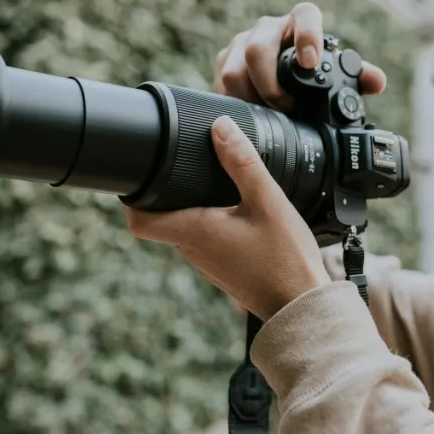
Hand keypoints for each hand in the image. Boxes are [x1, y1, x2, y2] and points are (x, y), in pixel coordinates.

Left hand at [124, 116, 331, 320]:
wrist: (302, 306)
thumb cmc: (286, 260)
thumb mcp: (267, 201)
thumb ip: (243, 162)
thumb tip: (221, 128)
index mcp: (194, 232)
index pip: (138, 220)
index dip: (130, 196)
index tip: (138, 173)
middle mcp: (193, 250)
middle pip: (163, 218)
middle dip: (166, 191)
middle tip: (180, 163)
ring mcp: (207, 262)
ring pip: (186, 228)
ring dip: (191, 206)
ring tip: (210, 181)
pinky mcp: (223, 268)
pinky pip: (206, 239)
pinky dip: (210, 221)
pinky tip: (235, 210)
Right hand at [214, 2, 387, 108]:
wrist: (276, 78)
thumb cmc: (308, 74)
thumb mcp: (332, 76)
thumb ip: (356, 77)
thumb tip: (375, 82)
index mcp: (299, 24)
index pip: (305, 16)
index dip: (307, 36)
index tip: (310, 62)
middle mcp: (268, 29)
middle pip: (257, 49)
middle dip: (270, 85)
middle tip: (286, 106)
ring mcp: (242, 43)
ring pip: (234, 69)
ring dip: (251, 98)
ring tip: (268, 115)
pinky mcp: (224, 61)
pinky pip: (222, 83)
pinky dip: (236, 103)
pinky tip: (249, 114)